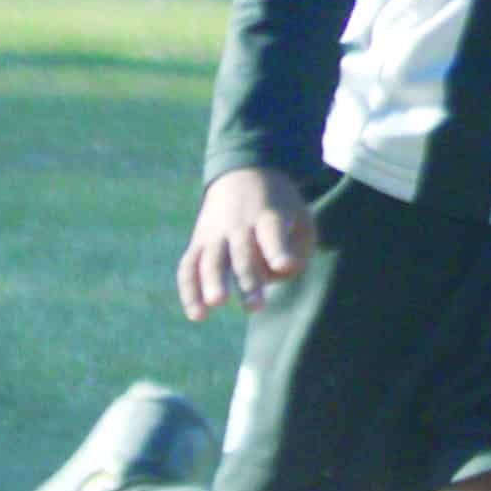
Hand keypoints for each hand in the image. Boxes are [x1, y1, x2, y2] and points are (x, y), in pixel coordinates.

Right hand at [180, 166, 314, 320]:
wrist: (243, 175)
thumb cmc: (279, 209)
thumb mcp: (301, 219)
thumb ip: (298, 250)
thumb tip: (279, 273)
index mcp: (269, 216)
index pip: (272, 233)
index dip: (278, 249)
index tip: (285, 265)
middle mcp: (239, 225)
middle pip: (242, 252)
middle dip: (247, 279)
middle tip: (254, 307)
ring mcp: (215, 234)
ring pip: (210, 259)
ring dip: (212, 282)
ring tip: (216, 305)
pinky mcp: (199, 243)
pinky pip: (189, 267)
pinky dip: (189, 289)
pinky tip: (197, 315)